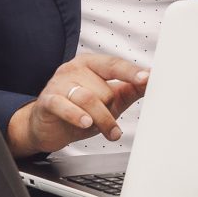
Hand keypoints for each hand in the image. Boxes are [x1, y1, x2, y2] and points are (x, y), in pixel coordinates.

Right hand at [9, 52, 152, 156]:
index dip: (130, 72)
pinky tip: (85, 123)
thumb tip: (150, 82)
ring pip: (88, 98)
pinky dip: (76, 115)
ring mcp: (58, 83)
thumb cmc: (79, 110)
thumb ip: (128, 90)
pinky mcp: (47, 101)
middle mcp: (73, 69)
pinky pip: (64, 105)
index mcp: (90, 65)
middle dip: (110, 109)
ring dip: (102, 119)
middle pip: (104, 88)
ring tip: (109, 132)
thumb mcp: (108, 101)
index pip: (114, 65)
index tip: (146, 78)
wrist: (47, 127)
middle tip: (108, 121)